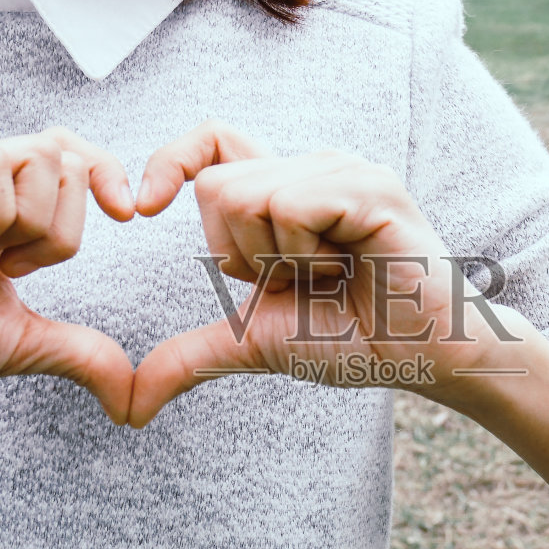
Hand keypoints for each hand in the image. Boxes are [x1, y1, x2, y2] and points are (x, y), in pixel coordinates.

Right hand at [0, 127, 137, 421]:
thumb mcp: (16, 345)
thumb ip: (78, 352)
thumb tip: (134, 399)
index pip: (71, 157)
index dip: (107, 175)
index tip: (127, 214)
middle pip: (64, 152)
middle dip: (65, 221)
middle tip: (20, 266)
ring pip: (34, 155)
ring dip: (32, 221)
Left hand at [126, 121, 526, 426]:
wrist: (422, 358)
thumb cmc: (352, 340)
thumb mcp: (253, 344)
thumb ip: (190, 357)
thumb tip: (127, 408)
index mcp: (283, 188)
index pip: (210, 141)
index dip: (168, 159)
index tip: (142, 208)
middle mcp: (311, 165)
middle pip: (216, 185)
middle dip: (243, 254)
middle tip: (302, 279)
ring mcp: (343, 169)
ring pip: (250, 195)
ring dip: (281, 260)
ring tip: (332, 275)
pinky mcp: (370, 186)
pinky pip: (294, 206)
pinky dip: (308, 255)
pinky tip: (350, 268)